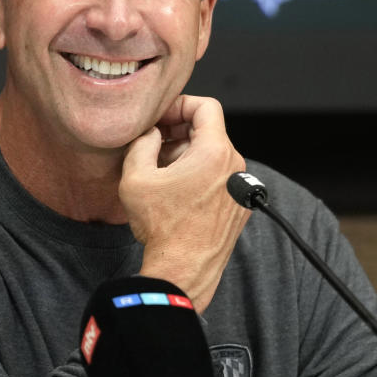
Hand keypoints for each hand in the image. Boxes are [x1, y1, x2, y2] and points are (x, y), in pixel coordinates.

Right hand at [120, 95, 249, 313]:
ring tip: (159, 173)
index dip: (179, 105)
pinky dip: (199, 175)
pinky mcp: (239, 207)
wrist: (183, 270)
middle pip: (209, 131)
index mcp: (216, 152)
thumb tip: (151, 132)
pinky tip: (175, 192)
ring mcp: (239, 188)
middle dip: (178, 133)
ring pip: (213, 155)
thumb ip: (142, 141)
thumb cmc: (163, 227)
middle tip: (152, 145)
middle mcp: (235, 167)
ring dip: (186, 155)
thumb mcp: (136, 176)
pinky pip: (219, 177)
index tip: (160, 119)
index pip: (206, 106)